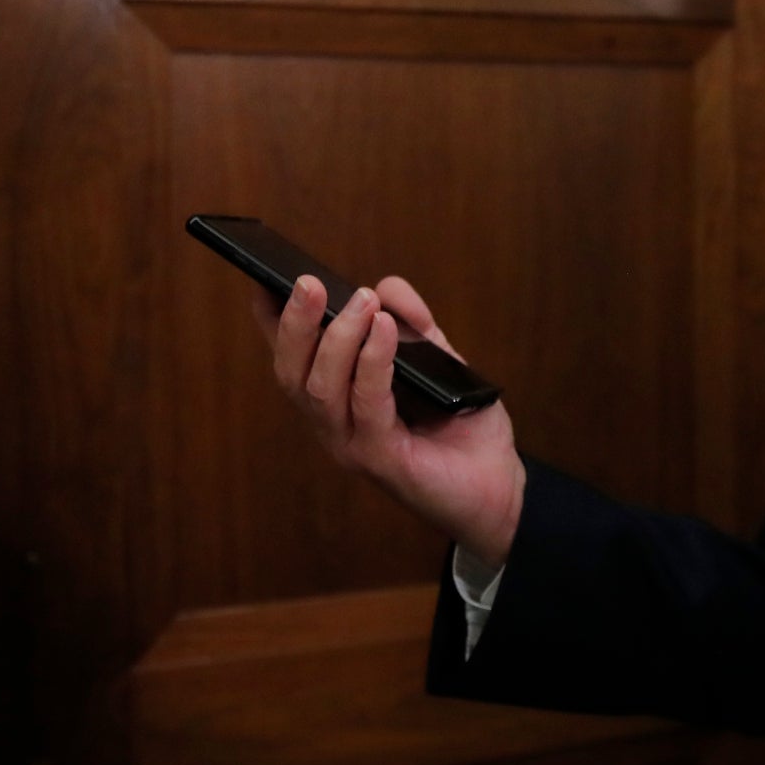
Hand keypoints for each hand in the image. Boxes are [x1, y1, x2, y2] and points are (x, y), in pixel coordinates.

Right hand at [251, 274, 527, 565]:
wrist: (500, 484)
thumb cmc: (462, 426)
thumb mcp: (439, 362)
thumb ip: (413, 325)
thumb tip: (386, 286)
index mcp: (337, 399)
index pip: (294, 359)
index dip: (273, 322)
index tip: (265, 279)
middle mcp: (334, 424)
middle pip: (291, 373)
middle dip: (295, 324)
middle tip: (309, 282)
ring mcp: (351, 445)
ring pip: (319, 389)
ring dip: (337, 338)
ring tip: (362, 301)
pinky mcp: (381, 461)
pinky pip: (366, 405)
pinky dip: (372, 363)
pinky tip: (384, 330)